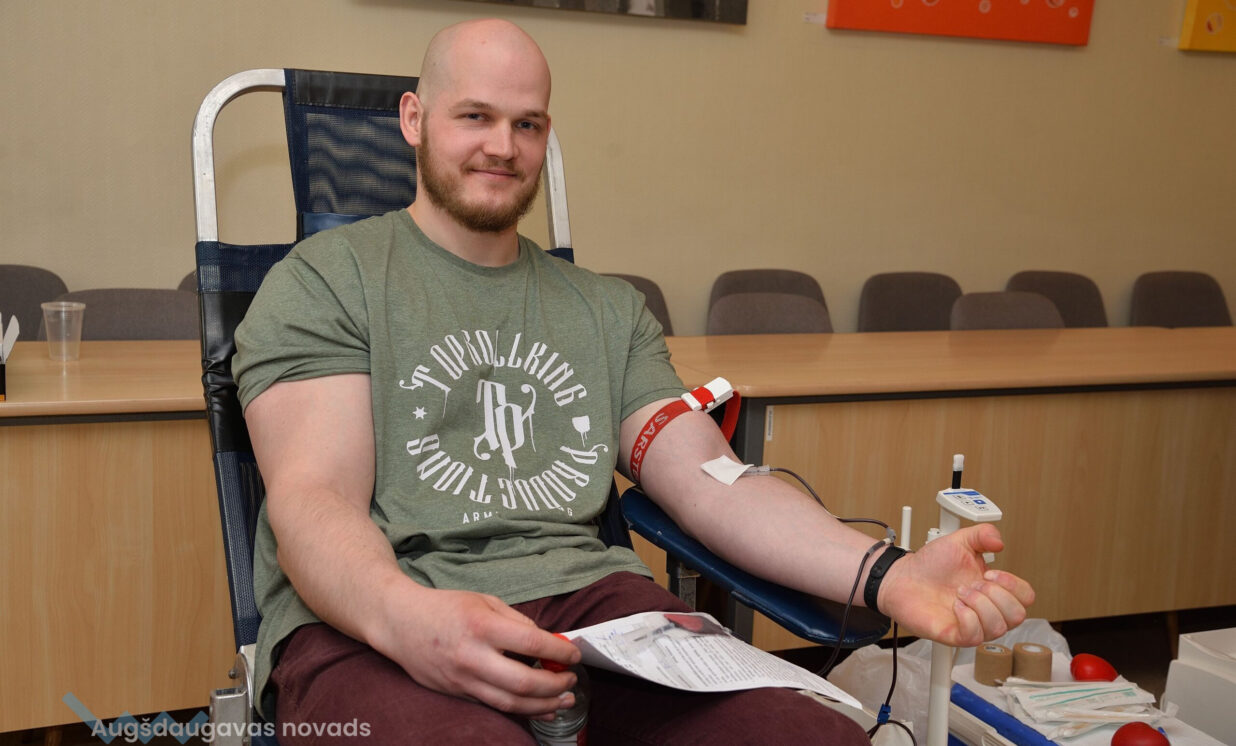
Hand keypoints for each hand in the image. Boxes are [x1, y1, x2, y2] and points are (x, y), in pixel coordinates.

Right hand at [370, 584, 581, 717]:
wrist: (400, 622)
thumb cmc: (445, 607)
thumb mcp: (483, 600)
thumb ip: (516, 620)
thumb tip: (545, 641)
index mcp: (482, 625)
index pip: (531, 643)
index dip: (559, 652)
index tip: (574, 655)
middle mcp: (472, 655)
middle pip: (523, 682)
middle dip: (555, 685)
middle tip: (571, 681)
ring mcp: (462, 679)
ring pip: (509, 702)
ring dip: (542, 705)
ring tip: (564, 701)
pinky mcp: (455, 693)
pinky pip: (493, 706)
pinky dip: (520, 710)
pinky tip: (538, 709)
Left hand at [877, 524, 1034, 646]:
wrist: (900, 577)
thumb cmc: (929, 564)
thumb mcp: (959, 541)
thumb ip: (983, 534)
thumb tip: (1000, 541)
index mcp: (993, 589)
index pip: (1026, 597)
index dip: (1013, 585)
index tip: (990, 573)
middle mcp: (986, 609)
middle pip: (1018, 616)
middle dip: (996, 595)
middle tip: (972, 584)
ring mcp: (972, 624)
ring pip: (999, 627)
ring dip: (980, 605)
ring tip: (960, 593)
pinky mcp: (955, 635)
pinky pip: (975, 636)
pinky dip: (967, 617)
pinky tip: (954, 606)